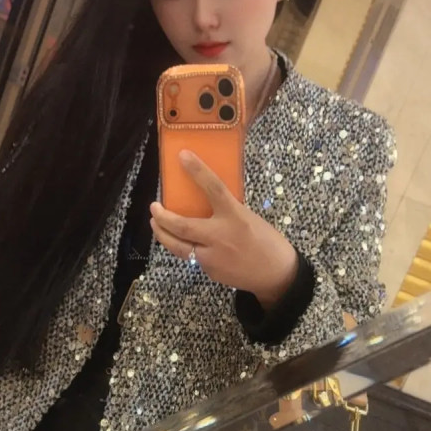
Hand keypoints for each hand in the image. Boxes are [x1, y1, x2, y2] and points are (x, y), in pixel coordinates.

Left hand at [150, 151, 299, 308]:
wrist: (276, 275)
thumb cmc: (267, 242)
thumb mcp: (249, 218)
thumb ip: (227, 212)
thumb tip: (207, 204)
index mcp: (236, 216)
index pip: (214, 188)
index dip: (198, 171)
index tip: (183, 156)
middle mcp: (221, 236)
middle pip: (183, 226)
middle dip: (163, 217)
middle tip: (154, 207)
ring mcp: (213, 256)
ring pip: (179, 246)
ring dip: (163, 235)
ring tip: (156, 224)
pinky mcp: (210, 271)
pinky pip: (192, 257)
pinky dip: (185, 248)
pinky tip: (181, 242)